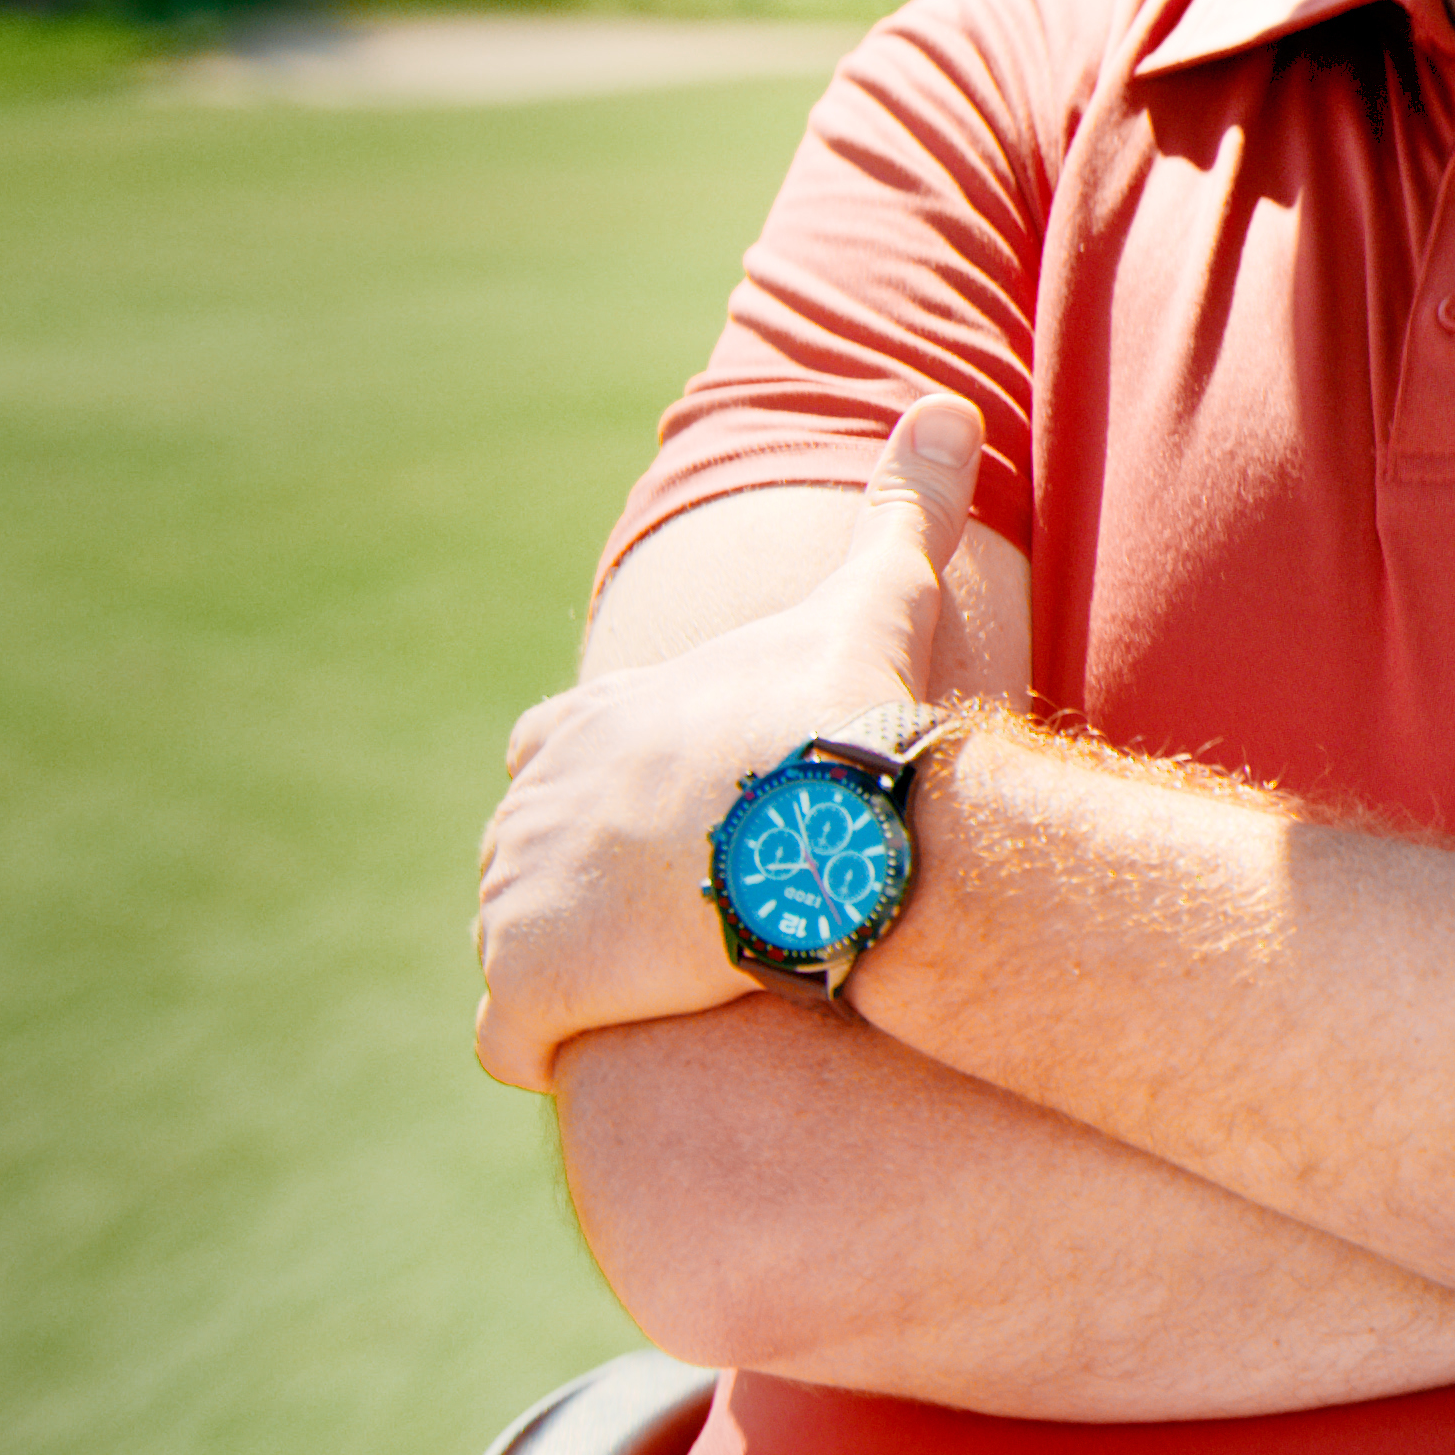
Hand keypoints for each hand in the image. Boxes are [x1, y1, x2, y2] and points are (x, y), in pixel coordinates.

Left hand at [475, 399, 980, 1095]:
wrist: (825, 828)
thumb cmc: (843, 713)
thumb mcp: (877, 596)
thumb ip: (903, 507)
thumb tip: (945, 406)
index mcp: (592, 720)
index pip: (547, 754)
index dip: (600, 793)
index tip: (676, 823)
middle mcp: (532, 803)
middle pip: (523, 857)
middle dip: (583, 891)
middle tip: (684, 919)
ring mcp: (520, 896)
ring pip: (515, 945)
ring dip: (574, 972)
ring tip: (669, 989)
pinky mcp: (531, 989)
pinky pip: (509, 1040)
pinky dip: (550, 1048)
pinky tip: (627, 1043)